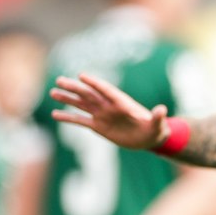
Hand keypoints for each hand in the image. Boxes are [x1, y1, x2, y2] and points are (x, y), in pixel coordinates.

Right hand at [50, 74, 169, 149]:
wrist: (149, 139)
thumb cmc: (155, 130)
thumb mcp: (158, 124)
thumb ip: (158, 117)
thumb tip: (162, 110)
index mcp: (123, 103)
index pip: (107, 91)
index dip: (95, 83)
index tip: (82, 76)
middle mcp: (110, 107)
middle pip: (90, 94)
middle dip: (75, 88)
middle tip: (59, 80)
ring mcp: (103, 115)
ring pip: (82, 104)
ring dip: (68, 99)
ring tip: (53, 92)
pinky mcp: (98, 126)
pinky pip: (80, 121)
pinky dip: (68, 117)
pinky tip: (54, 114)